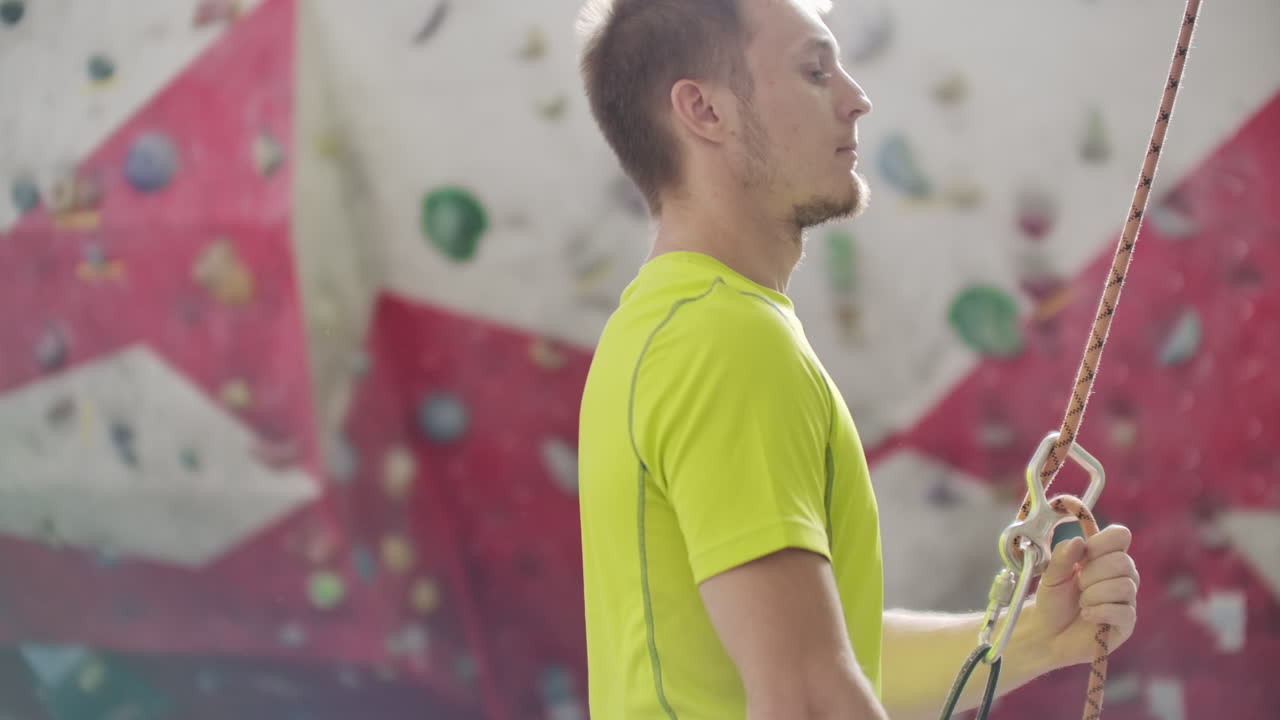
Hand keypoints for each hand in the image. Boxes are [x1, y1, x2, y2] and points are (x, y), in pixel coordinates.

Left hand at [1029, 524, 1139, 667]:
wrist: (1049, 634)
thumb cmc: (1054, 600)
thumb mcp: (1051, 575)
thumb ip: (1063, 556)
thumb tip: (1079, 541)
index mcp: (1105, 557)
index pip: (1120, 536)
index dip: (1101, 543)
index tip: (1081, 557)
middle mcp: (1122, 575)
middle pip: (1123, 561)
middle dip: (1093, 573)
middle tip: (1078, 584)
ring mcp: (1127, 599)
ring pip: (1125, 586)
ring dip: (1094, 594)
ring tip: (1081, 602)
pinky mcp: (1127, 623)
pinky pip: (1124, 611)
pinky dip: (1100, 611)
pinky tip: (1086, 615)